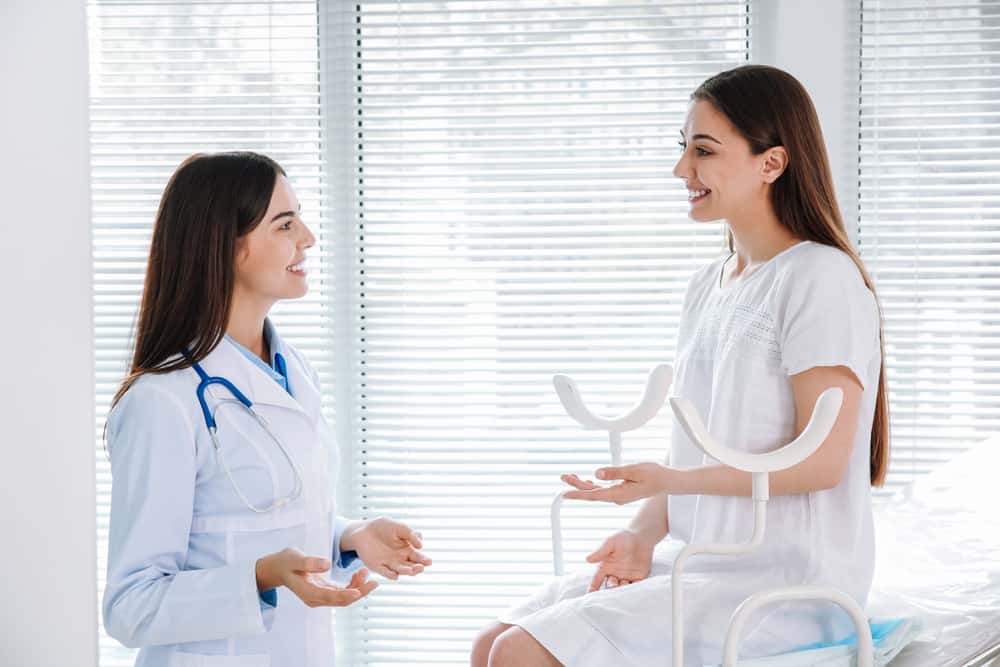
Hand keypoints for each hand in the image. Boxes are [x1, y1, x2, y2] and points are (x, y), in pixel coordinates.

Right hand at [256, 548, 376, 607]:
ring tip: (366, 572)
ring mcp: (320, 597)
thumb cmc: (286, 562)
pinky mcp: (324, 592)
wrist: (278, 568)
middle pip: (341, 601)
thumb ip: (309, 562)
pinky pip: (341, 593)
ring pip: (343, 598)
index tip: (359, 590)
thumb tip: (326, 565)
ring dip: (358, 588)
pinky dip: (352, 585)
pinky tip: (358, 574)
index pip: (330, 597)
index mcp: (308, 592)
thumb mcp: (295, 558)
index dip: (345, 594)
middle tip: (375, 582)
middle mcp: (315, 598)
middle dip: (359, 592)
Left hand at [342, 517, 431, 579]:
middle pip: (410, 566)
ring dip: (406, 572)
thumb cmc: (383, 527)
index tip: (429, 562)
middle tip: (421, 567)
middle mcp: (399, 559)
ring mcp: (389, 564)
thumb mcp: (399, 527)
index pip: (417, 556)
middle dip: (416, 568)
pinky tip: (395, 575)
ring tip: (412, 571)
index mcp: (407, 549)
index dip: (423, 560)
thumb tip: (421, 545)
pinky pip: (384, 572)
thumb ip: (411, 535)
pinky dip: (389, 575)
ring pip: (399, 570)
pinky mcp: (377, 566)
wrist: (364, 529)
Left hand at [561, 462, 673, 504]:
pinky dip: (593, 485)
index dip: (577, 494)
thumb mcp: (634, 470)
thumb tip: (597, 473)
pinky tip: (588, 481)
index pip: (593, 494)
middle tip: (563, 477)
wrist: (667, 482)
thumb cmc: (654, 475)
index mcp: (618, 493)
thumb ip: (615, 472)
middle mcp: (617, 497)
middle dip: (576, 485)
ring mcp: (619, 496)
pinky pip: (603, 490)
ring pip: (596, 491)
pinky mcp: (621, 492)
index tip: (564, 494)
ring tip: (570, 477)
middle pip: (592, 492)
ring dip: (583, 485)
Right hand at [585, 529, 655, 592]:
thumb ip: (601, 552)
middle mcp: (615, 573)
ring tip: (623, 588)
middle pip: (610, 586)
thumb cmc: (623, 537)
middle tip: (612, 588)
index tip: (590, 595)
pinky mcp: (639, 578)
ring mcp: (627, 577)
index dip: (593, 587)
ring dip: (621, 591)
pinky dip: (634, 591)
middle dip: (610, 589)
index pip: (597, 579)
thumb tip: (587, 559)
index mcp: (606, 566)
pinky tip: (633, 592)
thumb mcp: (611, 543)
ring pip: (622, 589)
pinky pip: (635, 587)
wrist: (642, 536)